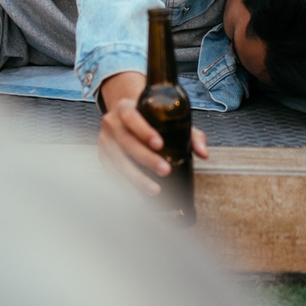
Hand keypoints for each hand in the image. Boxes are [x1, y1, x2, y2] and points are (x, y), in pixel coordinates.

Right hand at [96, 71, 208, 194]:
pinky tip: (138, 197)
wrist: (123, 116)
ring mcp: (104, 140)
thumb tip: (203, 153)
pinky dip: (124, 186)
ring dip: (135, 177)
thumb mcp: (169, 119)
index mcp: (126, 107)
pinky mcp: (102, 156)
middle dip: (145, 158)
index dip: (144, 131)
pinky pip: (111, 172)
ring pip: (117, 160)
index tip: (160, 144)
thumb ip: (190, 134)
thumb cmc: (150, 118)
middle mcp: (111, 122)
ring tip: (155, 190)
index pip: (132, 117)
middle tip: (165, 171)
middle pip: (125, 141)